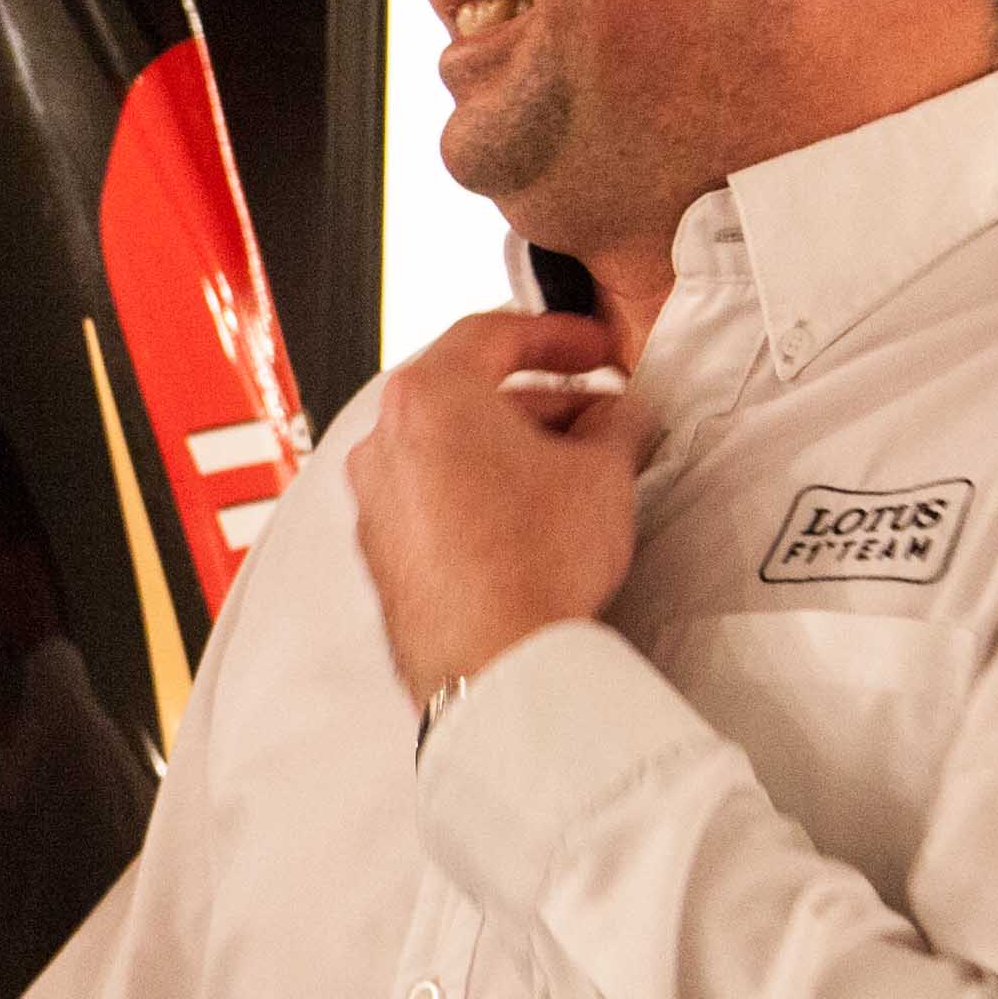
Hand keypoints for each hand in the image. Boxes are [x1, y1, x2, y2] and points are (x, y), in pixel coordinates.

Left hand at [348, 309, 657, 701]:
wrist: (496, 665)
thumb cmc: (531, 569)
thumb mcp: (603, 472)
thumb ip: (617, 421)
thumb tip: (621, 415)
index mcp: (429, 397)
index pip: (495, 333)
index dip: (558, 335)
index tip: (593, 348)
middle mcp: (386, 440)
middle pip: (468, 390)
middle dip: (541, 397)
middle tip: (595, 413)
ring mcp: (376, 497)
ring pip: (448, 444)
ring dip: (511, 445)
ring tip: (572, 468)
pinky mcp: (381, 548)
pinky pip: (432, 493)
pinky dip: (478, 487)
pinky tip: (529, 515)